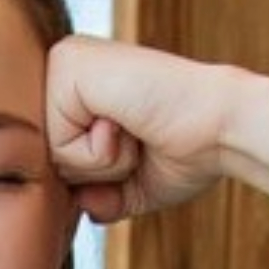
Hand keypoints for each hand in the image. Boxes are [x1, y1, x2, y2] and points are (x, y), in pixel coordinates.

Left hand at [46, 35, 268, 232]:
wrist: (223, 129)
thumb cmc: (189, 151)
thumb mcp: (133, 182)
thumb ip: (98, 196)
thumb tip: (77, 207)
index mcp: (79, 88)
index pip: (55, 160)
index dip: (99, 177)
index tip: (141, 145)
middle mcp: (65, 66)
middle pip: (45, 158)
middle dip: (96, 171)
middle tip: (139, 137)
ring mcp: (63, 61)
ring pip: (49, 154)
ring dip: (100, 162)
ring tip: (136, 128)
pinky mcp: (67, 65)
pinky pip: (58, 144)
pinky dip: (99, 152)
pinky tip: (129, 122)